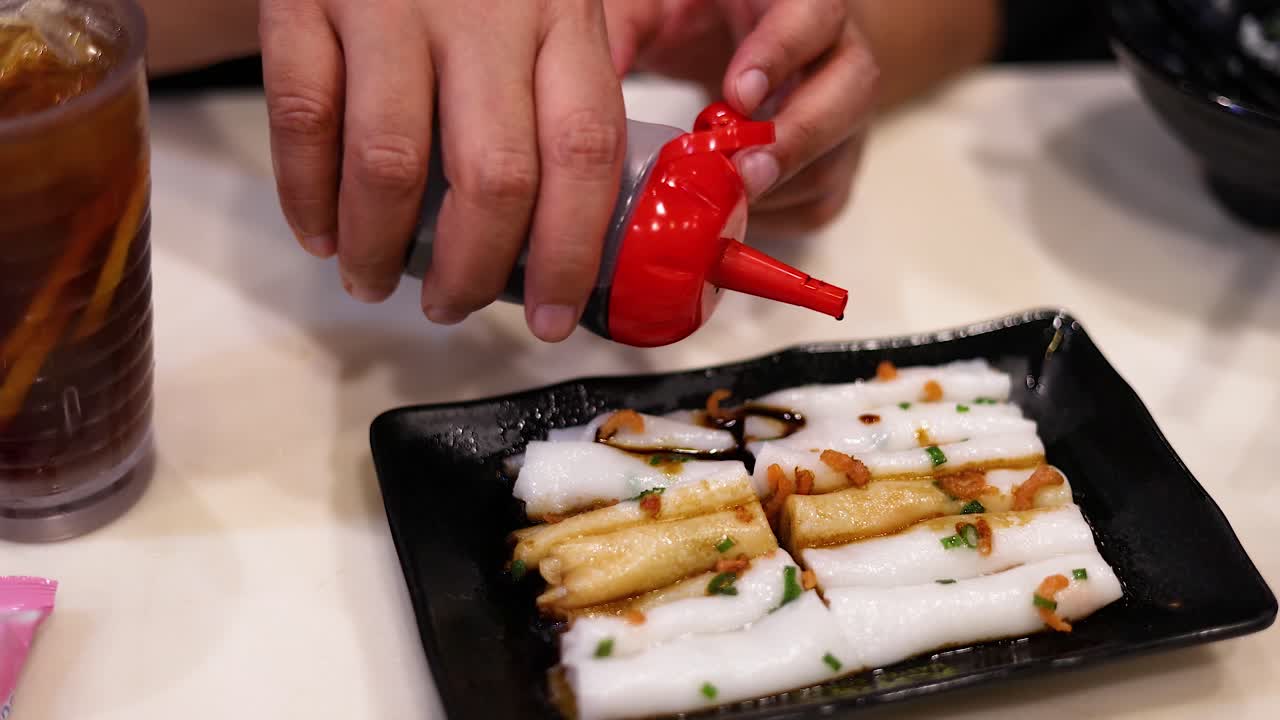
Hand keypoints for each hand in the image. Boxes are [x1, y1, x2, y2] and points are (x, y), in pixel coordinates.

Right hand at [260, 0, 626, 341]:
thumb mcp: (545, 2)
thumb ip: (560, 89)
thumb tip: (567, 226)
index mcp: (561, 16)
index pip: (583, 152)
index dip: (568, 252)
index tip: (550, 317)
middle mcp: (483, 11)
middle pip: (494, 176)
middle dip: (473, 270)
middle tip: (453, 306)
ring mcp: (388, 3)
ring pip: (391, 163)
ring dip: (383, 248)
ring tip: (378, 282)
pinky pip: (302, 120)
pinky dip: (308, 197)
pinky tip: (322, 235)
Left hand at [606, 0, 877, 235]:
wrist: (737, 30)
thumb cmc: (693, 12)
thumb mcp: (653, 7)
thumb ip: (622, 34)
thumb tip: (573, 101)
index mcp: (793, 0)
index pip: (813, 15)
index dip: (782, 53)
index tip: (738, 92)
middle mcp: (832, 51)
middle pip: (851, 88)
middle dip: (798, 136)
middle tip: (744, 170)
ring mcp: (839, 109)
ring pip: (838, 153)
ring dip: (783, 186)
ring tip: (728, 204)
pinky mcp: (832, 160)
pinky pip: (822, 198)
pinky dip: (779, 216)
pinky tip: (733, 216)